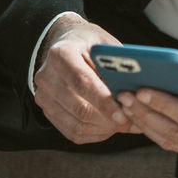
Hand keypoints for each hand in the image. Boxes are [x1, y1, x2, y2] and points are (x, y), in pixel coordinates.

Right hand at [33, 14, 141, 143]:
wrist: (65, 43)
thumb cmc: (89, 44)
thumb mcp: (104, 44)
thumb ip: (117, 65)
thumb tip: (134, 90)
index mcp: (61, 53)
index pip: (82, 82)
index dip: (104, 101)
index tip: (124, 113)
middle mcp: (47, 76)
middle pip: (79, 107)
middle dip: (108, 119)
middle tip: (131, 121)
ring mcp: (43, 96)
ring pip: (76, 124)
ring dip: (104, 129)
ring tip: (125, 125)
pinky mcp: (47, 111)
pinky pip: (72, 131)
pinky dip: (94, 133)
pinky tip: (110, 127)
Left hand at [118, 59, 177, 156]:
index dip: (166, 104)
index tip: (144, 89)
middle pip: (175, 131)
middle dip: (147, 113)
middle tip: (124, 94)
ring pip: (170, 139)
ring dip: (145, 122)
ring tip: (125, 102)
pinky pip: (172, 140)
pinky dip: (153, 127)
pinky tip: (139, 112)